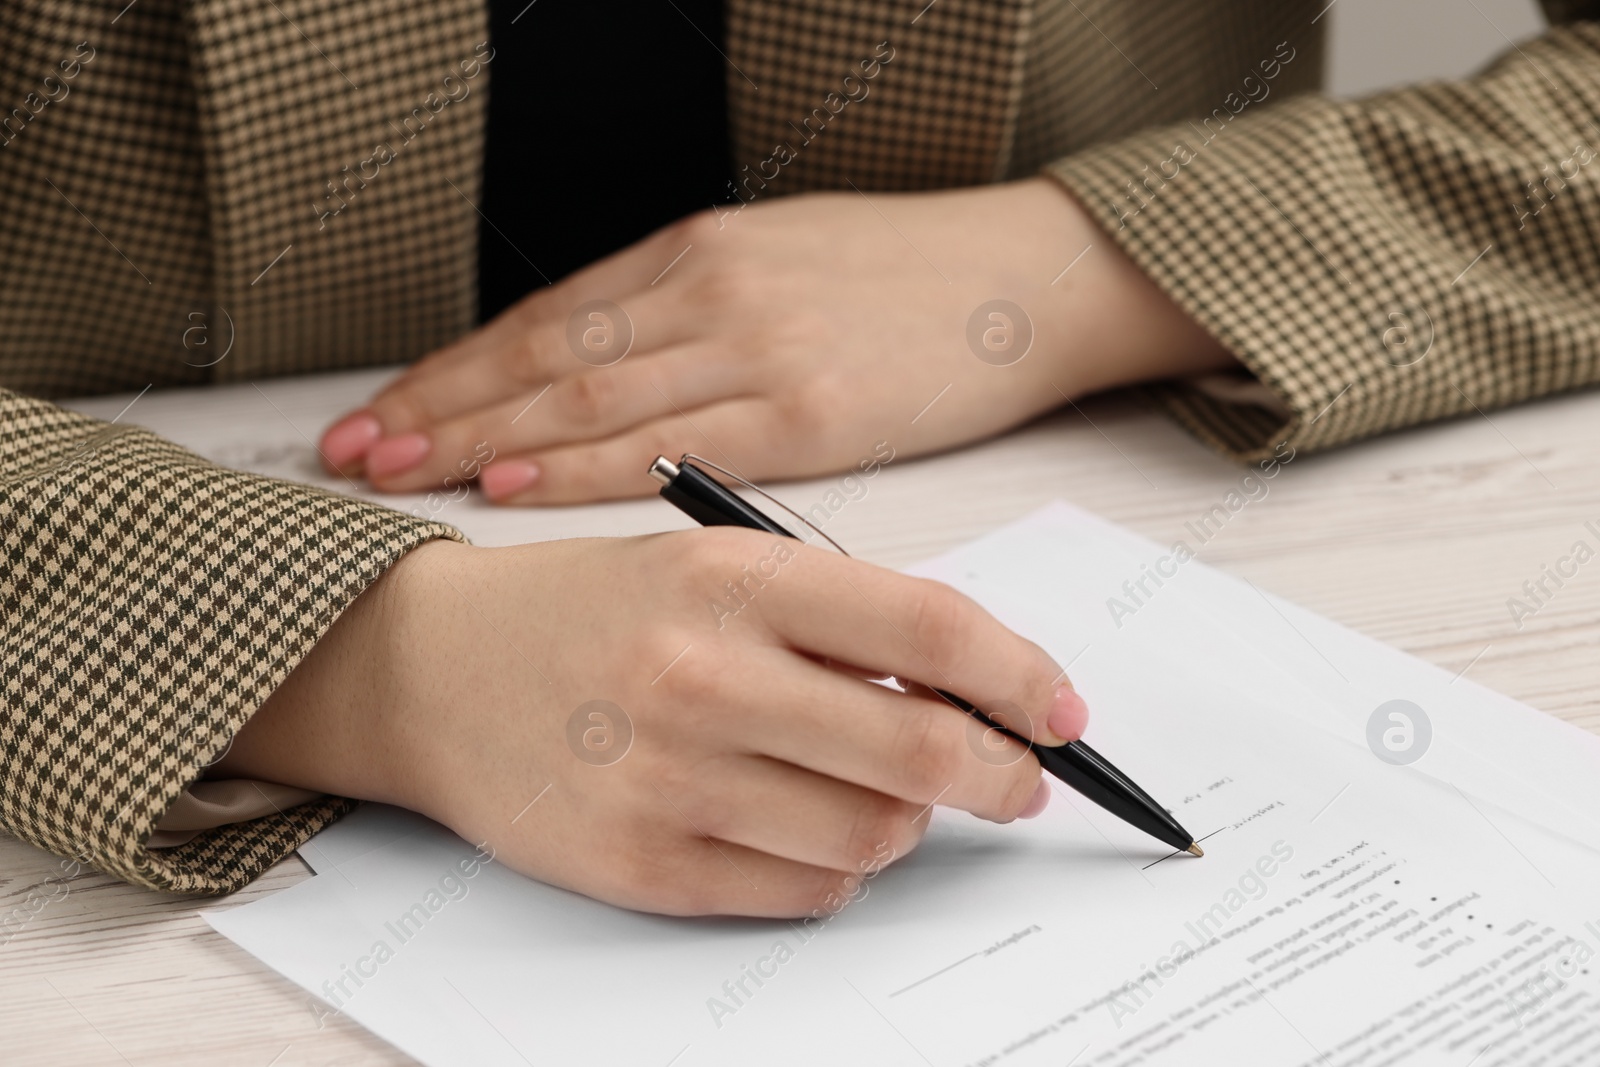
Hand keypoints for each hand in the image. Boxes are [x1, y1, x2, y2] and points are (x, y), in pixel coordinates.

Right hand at [213, 531, 1089, 916]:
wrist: (431, 669)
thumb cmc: (589, 610)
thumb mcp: (710, 569)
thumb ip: (834, 622)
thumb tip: (969, 697)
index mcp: (732, 579)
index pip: (928, 631)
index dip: (1021, 676)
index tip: (1060, 709)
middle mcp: (703, 675)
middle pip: (919, 752)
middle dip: (1000, 775)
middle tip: (1016, 780)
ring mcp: (668, 779)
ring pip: (871, 836)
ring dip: (907, 823)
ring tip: (882, 794)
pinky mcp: (640, 866)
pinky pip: (801, 893)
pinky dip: (835, 869)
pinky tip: (806, 829)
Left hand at [318, 178, 1233, 503]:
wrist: (1034, 279)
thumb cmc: (914, 280)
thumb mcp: (782, 260)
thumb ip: (690, 309)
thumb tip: (603, 370)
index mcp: (698, 253)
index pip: (543, 319)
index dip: (451, 369)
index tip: (381, 411)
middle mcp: (709, 292)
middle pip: (540, 357)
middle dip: (434, 408)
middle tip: (350, 452)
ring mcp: (755, 349)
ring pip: (583, 397)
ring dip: (479, 439)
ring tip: (398, 474)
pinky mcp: (809, 413)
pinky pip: (671, 444)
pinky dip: (584, 466)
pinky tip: (518, 484)